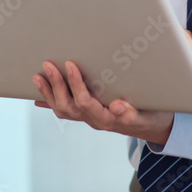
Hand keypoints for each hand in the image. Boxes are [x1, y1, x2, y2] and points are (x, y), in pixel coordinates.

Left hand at [32, 60, 174, 144]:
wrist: (153, 126)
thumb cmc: (151, 117)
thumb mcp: (147, 115)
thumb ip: (132, 113)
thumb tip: (117, 107)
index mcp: (107, 119)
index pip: (85, 102)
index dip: (75, 84)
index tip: (70, 65)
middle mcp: (94, 120)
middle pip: (68, 106)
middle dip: (56, 86)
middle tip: (48, 65)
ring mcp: (90, 118)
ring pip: (64, 109)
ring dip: (49, 93)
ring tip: (38, 77)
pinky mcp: (88, 114)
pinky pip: (66, 110)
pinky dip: (51, 103)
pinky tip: (40, 97)